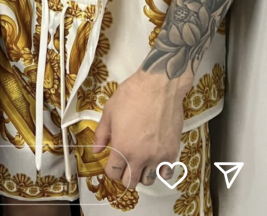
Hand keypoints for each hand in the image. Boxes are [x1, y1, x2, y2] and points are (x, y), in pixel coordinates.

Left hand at [92, 70, 185, 188]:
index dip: (110, 170)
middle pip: (130, 182)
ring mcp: (157, 157)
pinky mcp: (172, 152)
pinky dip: (160, 171)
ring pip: (148, 180)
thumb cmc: (132, 95)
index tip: (112, 163)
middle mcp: (139, 157)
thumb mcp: (109, 111)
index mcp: (122, 148)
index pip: (113, 173)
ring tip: (141, 162)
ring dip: (142, 174)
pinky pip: (166, 174)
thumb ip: (101, 134)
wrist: (159, 86)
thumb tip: (96, 151)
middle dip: (125, 175)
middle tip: (125, 164)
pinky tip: (156, 161)